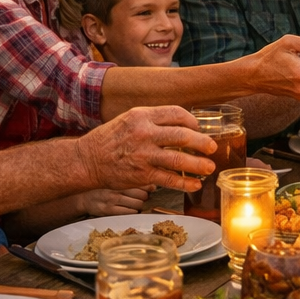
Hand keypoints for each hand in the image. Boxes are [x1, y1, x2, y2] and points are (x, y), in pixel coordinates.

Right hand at [77, 186, 151, 216]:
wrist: (84, 197)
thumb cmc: (103, 187)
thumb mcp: (116, 179)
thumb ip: (133, 180)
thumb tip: (153, 186)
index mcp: (118, 178)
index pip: (141, 182)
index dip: (149, 186)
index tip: (150, 188)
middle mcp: (116, 188)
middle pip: (142, 194)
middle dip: (145, 197)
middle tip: (142, 197)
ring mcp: (112, 200)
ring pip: (138, 204)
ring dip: (140, 205)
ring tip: (136, 203)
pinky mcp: (109, 211)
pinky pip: (129, 213)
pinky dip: (134, 212)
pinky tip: (130, 209)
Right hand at [78, 105, 216, 194]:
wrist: (87, 160)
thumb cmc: (110, 139)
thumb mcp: (129, 119)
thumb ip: (153, 120)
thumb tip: (181, 124)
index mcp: (142, 116)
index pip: (176, 113)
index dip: (192, 120)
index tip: (198, 128)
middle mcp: (144, 133)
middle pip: (182, 135)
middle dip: (202, 142)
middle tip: (212, 147)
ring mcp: (144, 155)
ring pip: (179, 159)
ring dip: (198, 164)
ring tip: (209, 167)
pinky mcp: (142, 175)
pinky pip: (169, 179)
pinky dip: (185, 183)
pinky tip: (195, 184)